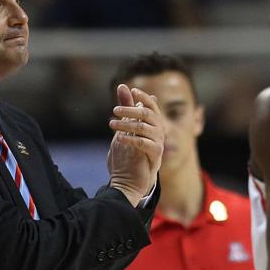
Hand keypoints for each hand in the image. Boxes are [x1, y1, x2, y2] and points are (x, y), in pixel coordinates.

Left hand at [107, 85, 164, 204]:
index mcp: (152, 126)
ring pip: (145, 128)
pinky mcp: (155, 157)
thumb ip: (126, 108)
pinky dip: (131, 139)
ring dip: (126, 124)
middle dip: (131, 110)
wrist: (128, 183)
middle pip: (149, 115)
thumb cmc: (127, 155)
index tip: (132, 91)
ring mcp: (158, 145)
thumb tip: (122, 86)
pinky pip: (145, 144)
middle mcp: (158, 134)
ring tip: (111, 124)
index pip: (152, 107)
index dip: (144, 98)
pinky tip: (118, 138)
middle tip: (114, 110)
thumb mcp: (124, 129)